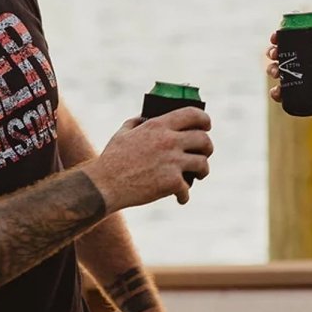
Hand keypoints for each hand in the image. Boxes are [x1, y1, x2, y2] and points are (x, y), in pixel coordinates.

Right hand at [85, 107, 212, 210]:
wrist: (104, 185)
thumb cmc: (112, 159)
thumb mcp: (123, 133)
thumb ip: (137, 122)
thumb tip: (147, 117)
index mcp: (159, 125)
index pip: (193, 114)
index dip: (204, 119)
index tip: (207, 125)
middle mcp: (169, 141)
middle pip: (204, 140)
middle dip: (208, 148)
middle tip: (204, 153)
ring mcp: (172, 162)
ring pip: (203, 164)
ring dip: (202, 171)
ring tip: (197, 175)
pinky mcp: (171, 182)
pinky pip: (187, 189)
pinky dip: (184, 195)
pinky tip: (180, 198)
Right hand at [265, 30, 311, 130]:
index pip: (297, 43)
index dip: (283, 39)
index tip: (275, 37)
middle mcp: (307, 68)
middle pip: (284, 58)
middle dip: (274, 54)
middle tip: (274, 54)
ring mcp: (304, 84)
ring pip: (281, 75)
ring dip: (272, 70)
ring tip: (274, 72)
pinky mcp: (303, 99)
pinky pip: (285, 96)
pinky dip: (277, 94)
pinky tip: (276, 92)